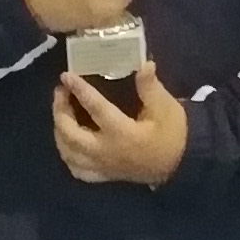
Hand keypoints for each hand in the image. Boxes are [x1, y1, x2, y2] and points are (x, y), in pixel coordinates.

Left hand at [51, 59, 188, 185]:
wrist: (180, 164)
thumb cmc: (173, 134)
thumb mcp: (166, 107)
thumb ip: (150, 87)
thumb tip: (144, 64)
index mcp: (122, 133)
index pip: (95, 108)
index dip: (79, 90)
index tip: (66, 76)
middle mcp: (106, 151)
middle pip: (71, 134)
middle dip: (60, 111)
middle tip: (60, 91)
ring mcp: (103, 166)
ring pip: (68, 153)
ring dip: (59, 131)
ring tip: (61, 112)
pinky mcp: (105, 175)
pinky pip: (77, 170)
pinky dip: (67, 155)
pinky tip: (68, 142)